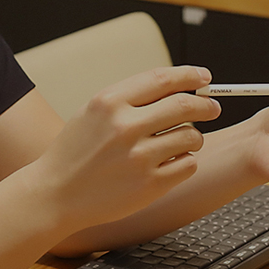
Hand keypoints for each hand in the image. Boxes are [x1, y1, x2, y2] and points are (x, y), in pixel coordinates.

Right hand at [29, 66, 220, 229]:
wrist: (56, 193)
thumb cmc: (76, 150)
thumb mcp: (93, 111)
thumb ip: (131, 97)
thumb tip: (179, 87)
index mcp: (109, 102)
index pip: (163, 79)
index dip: (190, 75)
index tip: (204, 77)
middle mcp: (125, 127)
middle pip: (185, 106)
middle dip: (205, 105)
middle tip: (212, 107)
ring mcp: (138, 158)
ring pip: (191, 137)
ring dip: (193, 137)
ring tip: (181, 141)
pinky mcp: (150, 185)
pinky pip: (188, 165)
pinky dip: (185, 161)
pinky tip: (170, 162)